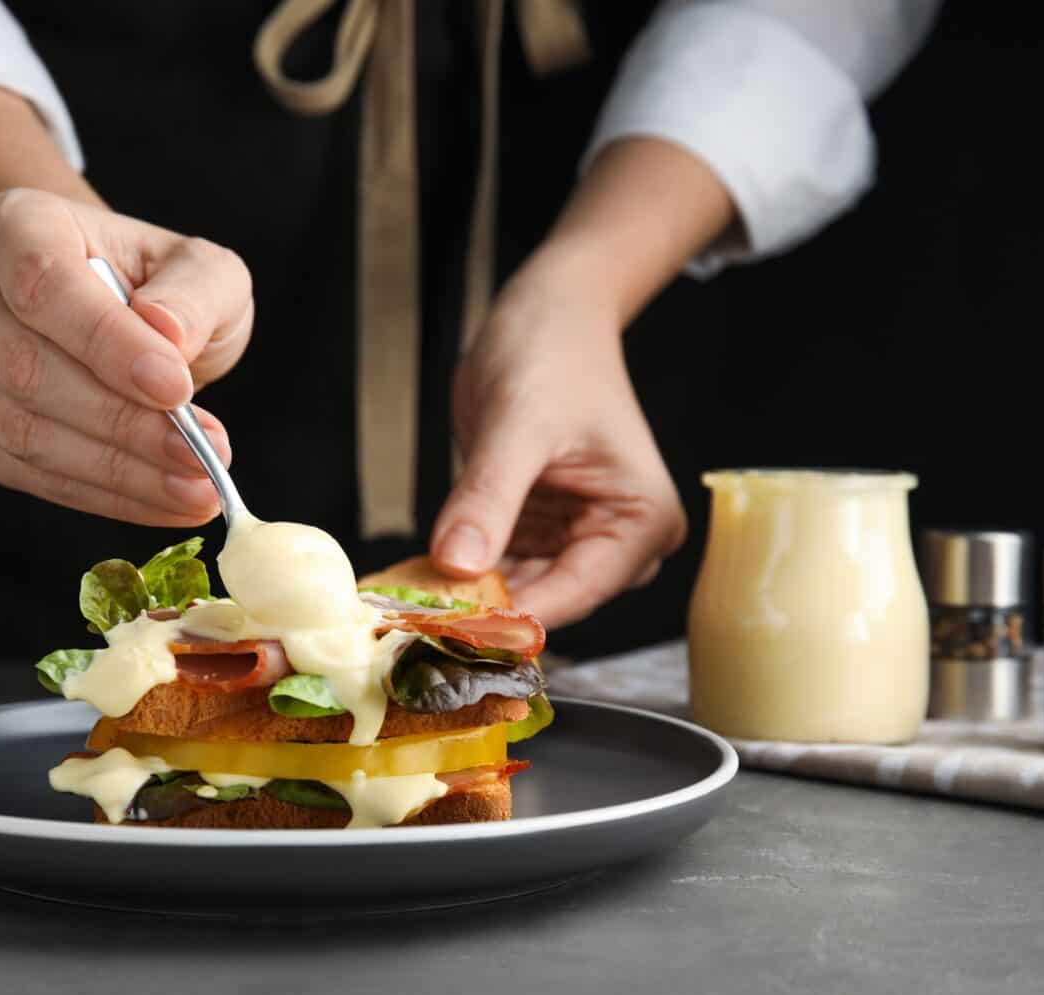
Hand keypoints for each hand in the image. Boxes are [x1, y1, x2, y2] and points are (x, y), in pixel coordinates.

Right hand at [0, 189, 253, 524]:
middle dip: (122, 423)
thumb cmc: (155, 284)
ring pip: (22, 432)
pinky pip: (29, 475)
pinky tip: (162, 500)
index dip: (106, 342)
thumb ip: (194, 291)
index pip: (42, 283)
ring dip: (118, 472)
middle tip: (202, 454)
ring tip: (196, 487)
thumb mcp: (200, 267)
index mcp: (13, 225)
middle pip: (25, 369)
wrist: (113, 310)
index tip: (175, 387)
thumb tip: (168, 334)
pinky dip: (102, 495)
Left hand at [430, 256, 686, 626]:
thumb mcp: (517, 424)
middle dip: (481, 610)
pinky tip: (414, 578)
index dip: (509, 616)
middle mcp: (619, 540)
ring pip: (517, 590)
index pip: (574, 592)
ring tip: (402, 604)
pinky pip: (498, 565)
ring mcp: (577, 537)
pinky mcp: (540, 528)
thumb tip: (458, 564)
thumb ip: (489, 497)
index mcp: (640, 521)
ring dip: (464, 596)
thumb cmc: (552, 354)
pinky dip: (460, 572)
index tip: (446, 630)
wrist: (547, 314)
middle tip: (411, 621)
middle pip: (546, 599)